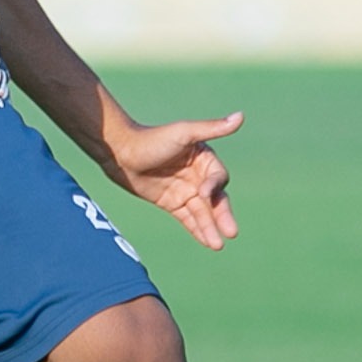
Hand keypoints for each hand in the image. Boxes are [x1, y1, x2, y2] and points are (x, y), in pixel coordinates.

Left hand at [104, 109, 244, 251]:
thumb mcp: (184, 133)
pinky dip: (198, 230)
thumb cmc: (152, 138)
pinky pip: (189, 219)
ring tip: (217, 245)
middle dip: (223, 215)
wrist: (121, 153)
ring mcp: (186, 191)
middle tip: (232, 232)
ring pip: (203, 213)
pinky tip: (208, 242)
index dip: (214, 186)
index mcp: (204, 159)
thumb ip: (212, 128)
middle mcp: (198, 176)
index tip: (204, 193)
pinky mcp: (172, 203)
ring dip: (210, 228)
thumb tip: (241, 116)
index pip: (218, 177)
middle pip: (216, 199)